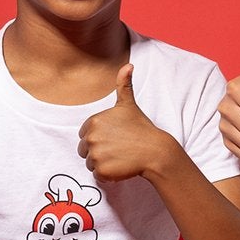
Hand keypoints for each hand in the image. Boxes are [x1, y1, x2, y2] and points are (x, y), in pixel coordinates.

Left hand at [78, 65, 171, 181]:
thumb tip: (128, 65)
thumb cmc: (141, 128)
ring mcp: (96, 154)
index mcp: (93, 121)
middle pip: (85, 150)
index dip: (100, 137)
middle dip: (99, 151)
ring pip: (90, 163)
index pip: (85, 134)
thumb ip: (123, 84)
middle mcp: (91, 137)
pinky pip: (97, 175)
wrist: (154, 151)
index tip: (115, 137)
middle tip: (118, 148)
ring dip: (103, 163)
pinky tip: (121, 166)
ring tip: (120, 157)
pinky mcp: (101, 170)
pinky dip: (108, 174)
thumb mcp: (129, 105)